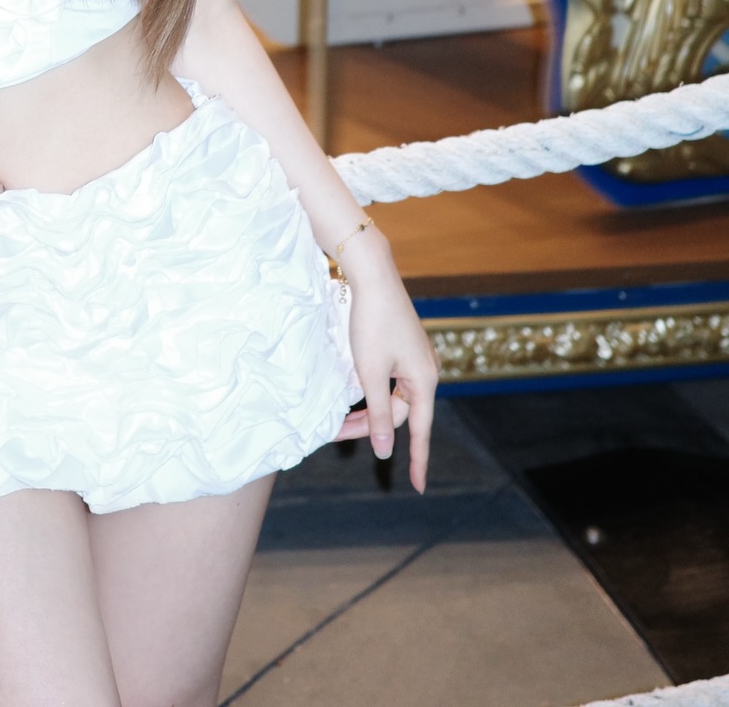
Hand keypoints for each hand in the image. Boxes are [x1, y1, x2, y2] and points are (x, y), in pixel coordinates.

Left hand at [332, 226, 438, 491]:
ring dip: (367, 408)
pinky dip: (371, 390)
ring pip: (391, 395)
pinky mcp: (402, 345)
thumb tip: (385, 450)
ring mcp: (414, 357)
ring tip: (339, 418)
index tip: (418, 486)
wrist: (372, 274)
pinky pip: (389, 379)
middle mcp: (425, 370)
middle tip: (337, 432)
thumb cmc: (372, 323)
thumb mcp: (370, 373)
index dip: (417, 459)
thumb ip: (377, 414)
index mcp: (424, 380)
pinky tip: (354, 391)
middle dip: (369, 425)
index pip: (420, 430)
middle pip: (399, 411)